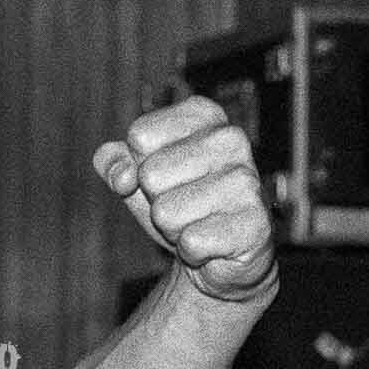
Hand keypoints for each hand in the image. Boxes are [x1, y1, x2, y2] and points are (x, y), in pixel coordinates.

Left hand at [92, 96, 276, 307]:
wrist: (217, 254)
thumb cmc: (176, 202)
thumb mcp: (135, 174)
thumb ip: (112, 160)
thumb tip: (122, 175)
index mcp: (204, 114)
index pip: (139, 135)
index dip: (138, 165)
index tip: (164, 174)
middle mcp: (231, 139)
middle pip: (149, 174)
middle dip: (155, 199)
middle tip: (181, 204)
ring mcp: (248, 181)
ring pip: (165, 212)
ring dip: (172, 228)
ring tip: (196, 222)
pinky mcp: (256, 224)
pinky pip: (191, 242)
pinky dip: (192, 251)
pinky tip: (212, 244)